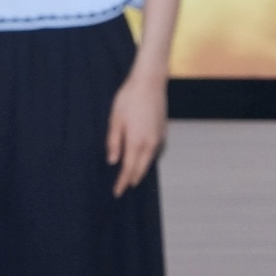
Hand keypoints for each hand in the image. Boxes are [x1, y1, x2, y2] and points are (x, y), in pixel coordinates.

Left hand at [106, 68, 165, 197]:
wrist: (150, 82)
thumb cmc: (129, 99)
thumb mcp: (115, 120)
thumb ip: (114, 142)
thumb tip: (112, 161)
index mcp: (136, 141)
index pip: (129, 169)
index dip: (122, 182)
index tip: (117, 193)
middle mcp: (151, 143)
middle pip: (141, 168)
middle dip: (132, 179)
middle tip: (123, 187)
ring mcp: (159, 137)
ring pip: (149, 160)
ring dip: (141, 169)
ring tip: (131, 176)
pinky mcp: (163, 131)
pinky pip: (154, 150)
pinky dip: (147, 158)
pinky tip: (141, 157)